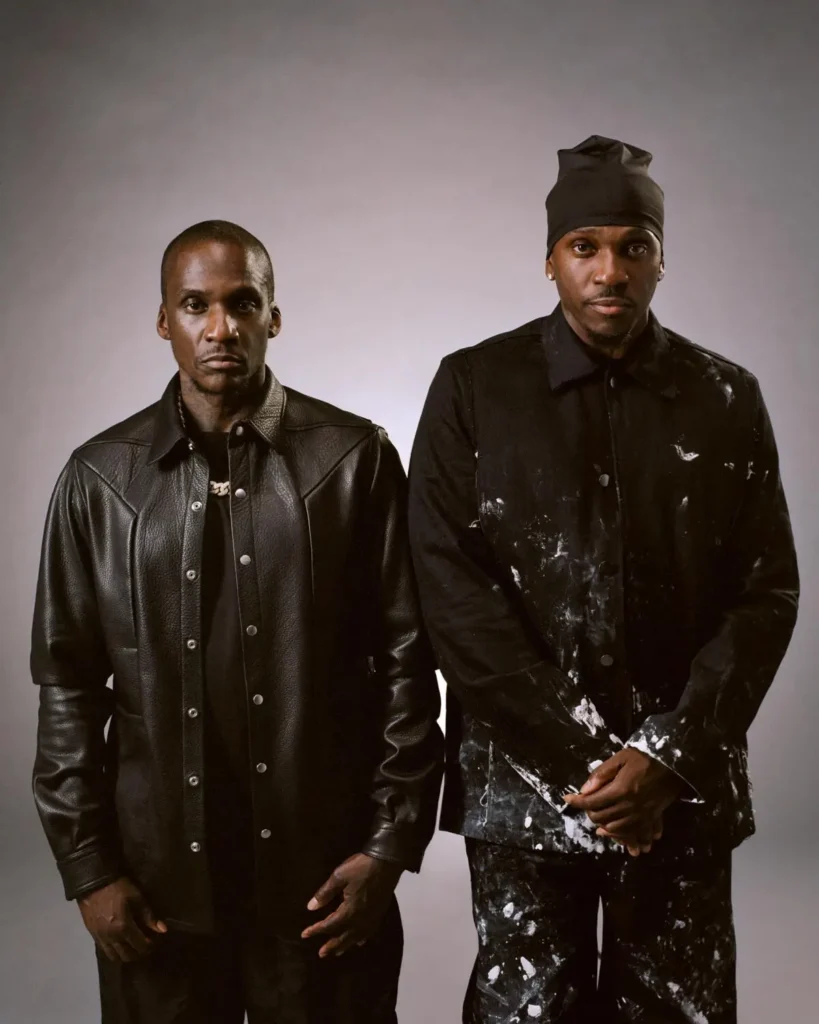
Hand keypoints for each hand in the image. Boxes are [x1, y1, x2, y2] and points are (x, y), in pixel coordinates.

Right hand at [78, 877, 166, 961]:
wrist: (92, 884)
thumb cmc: (117, 888)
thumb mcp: (136, 898)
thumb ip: (149, 916)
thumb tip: (162, 930)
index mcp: (124, 927)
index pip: (140, 946)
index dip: (150, 946)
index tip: (155, 940)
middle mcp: (112, 937)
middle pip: (128, 956)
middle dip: (139, 952)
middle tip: (146, 944)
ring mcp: (101, 939)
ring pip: (115, 957)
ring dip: (127, 955)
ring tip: (133, 945)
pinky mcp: (93, 937)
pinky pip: (105, 951)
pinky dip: (115, 952)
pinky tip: (121, 943)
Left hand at [301, 853, 402, 957]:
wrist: (387, 862)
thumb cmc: (361, 867)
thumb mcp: (339, 876)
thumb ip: (325, 893)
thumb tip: (311, 908)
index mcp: (349, 910)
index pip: (329, 925)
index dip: (316, 930)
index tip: (304, 934)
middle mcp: (360, 919)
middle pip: (343, 936)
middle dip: (331, 945)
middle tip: (321, 954)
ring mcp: (371, 918)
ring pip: (356, 937)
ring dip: (345, 945)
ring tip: (337, 952)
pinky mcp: (379, 913)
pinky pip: (369, 932)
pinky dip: (361, 939)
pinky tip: (359, 941)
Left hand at [563, 748, 684, 856]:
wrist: (673, 762)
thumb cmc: (644, 757)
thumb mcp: (620, 758)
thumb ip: (601, 774)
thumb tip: (584, 790)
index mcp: (620, 790)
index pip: (593, 802)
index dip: (577, 802)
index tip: (568, 799)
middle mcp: (630, 807)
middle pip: (604, 818)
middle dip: (591, 814)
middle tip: (587, 809)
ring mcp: (643, 814)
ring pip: (620, 830)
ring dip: (609, 831)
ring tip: (601, 831)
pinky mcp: (654, 817)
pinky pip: (641, 834)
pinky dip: (634, 840)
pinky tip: (632, 845)